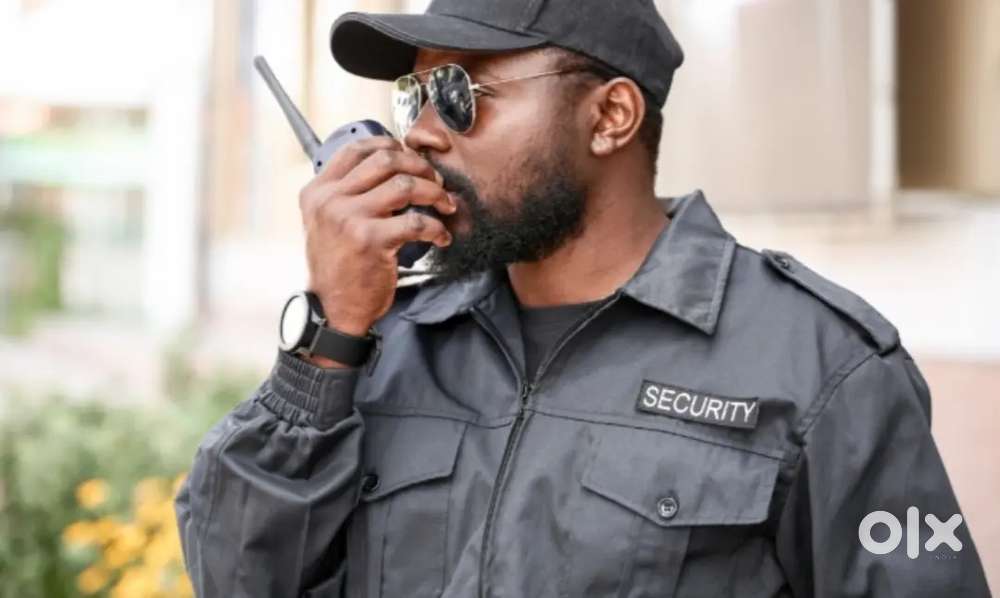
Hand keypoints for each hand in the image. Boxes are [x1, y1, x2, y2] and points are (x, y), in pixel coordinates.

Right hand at [298, 137, 455, 340]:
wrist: (333, 308)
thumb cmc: (338, 267)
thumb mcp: (326, 223)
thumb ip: (346, 195)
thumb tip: (390, 168)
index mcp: (318, 191)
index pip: (356, 149)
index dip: (390, 145)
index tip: (411, 156)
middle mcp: (330, 200)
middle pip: (385, 160)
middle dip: (419, 165)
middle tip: (435, 180)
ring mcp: (350, 218)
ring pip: (405, 185)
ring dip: (434, 192)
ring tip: (444, 204)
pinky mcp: (371, 240)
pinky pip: (416, 221)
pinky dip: (436, 227)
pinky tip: (440, 236)